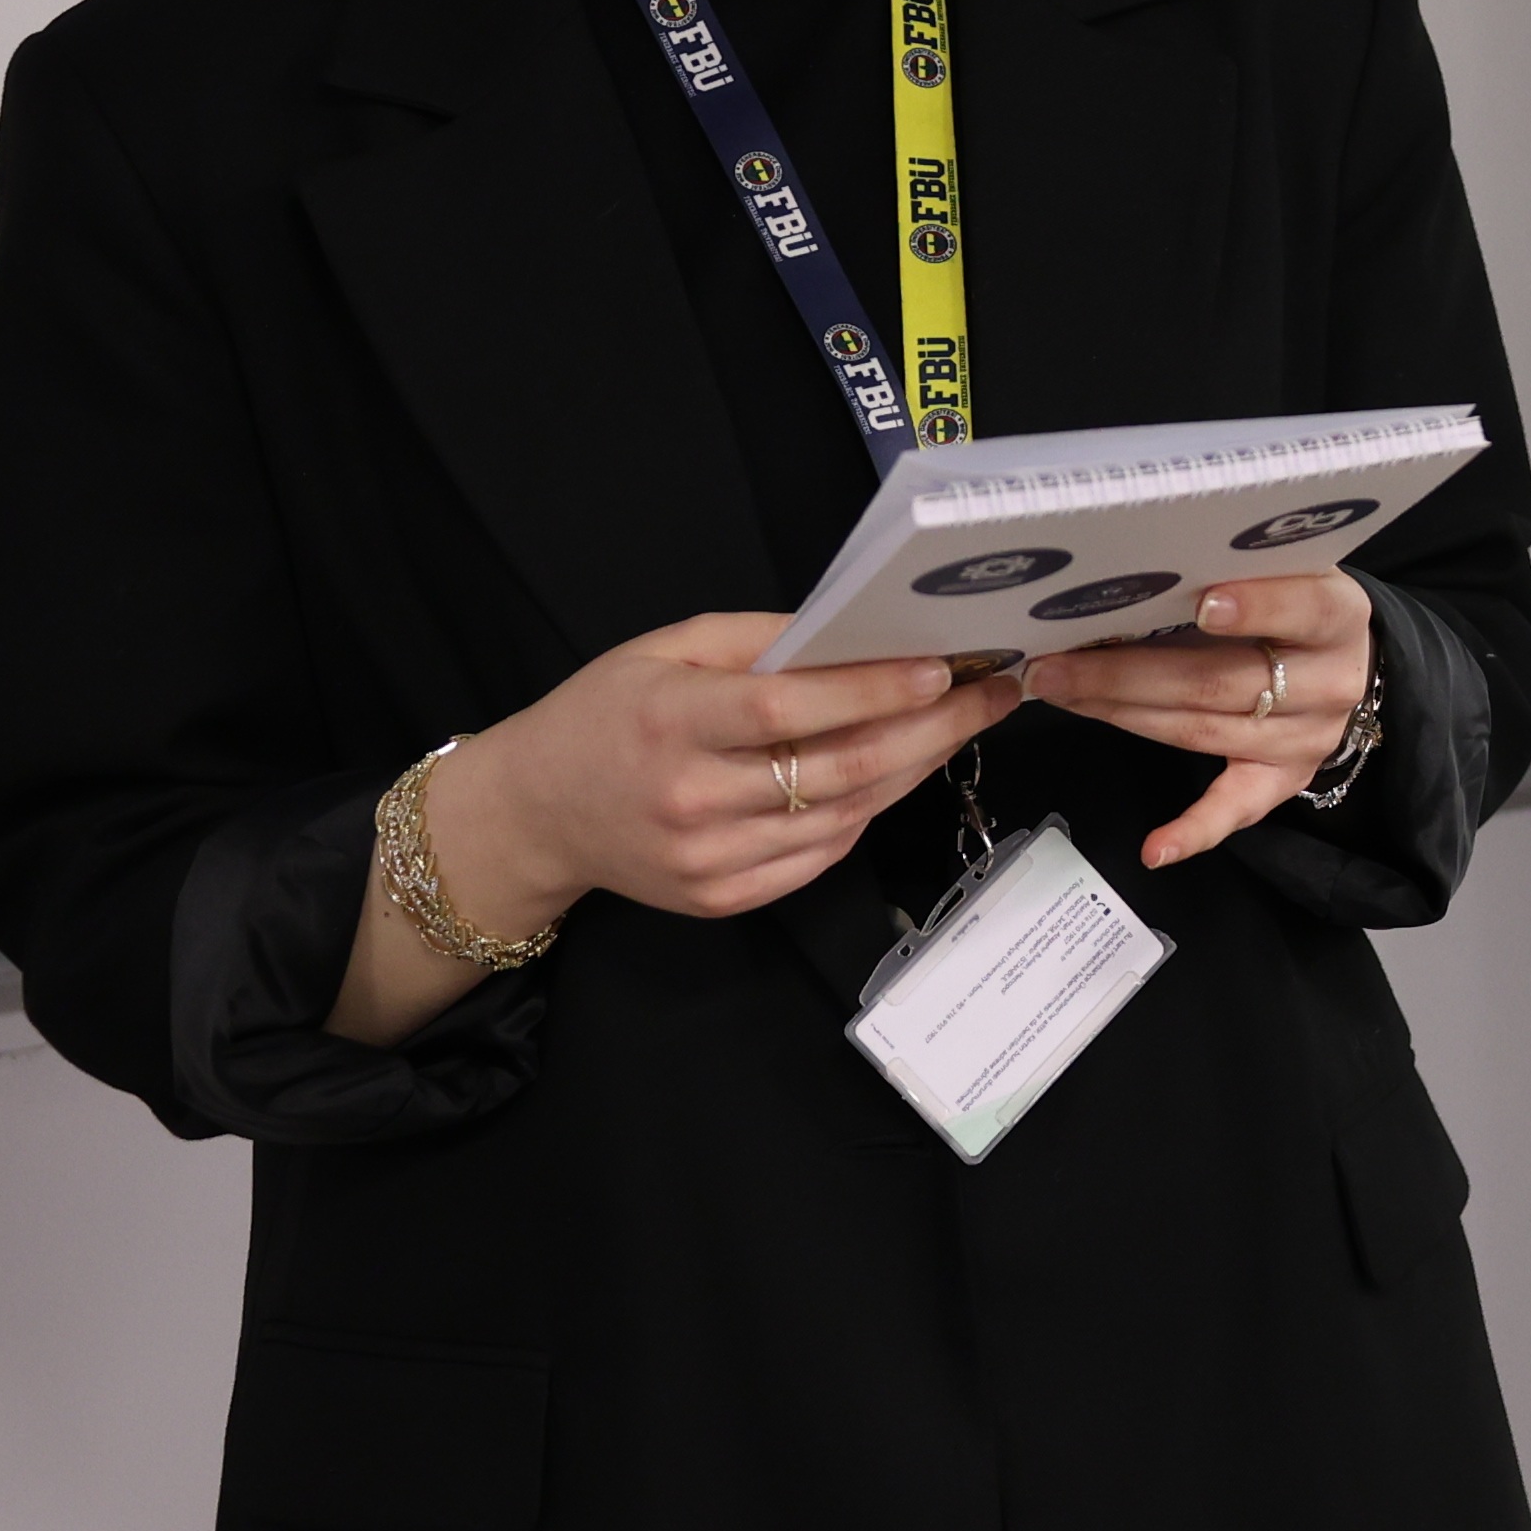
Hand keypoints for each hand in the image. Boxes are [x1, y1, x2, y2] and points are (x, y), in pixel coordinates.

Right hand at [330, 617, 1008, 1043]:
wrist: (536, 814)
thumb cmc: (606, 714)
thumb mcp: (667, 649)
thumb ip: (761, 640)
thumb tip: (858, 632)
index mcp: (672, 722)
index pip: (789, 709)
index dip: (873, 691)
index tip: (943, 669)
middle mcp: (691, 799)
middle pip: (838, 769)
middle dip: (932, 729)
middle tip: (994, 695)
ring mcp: (707, 859)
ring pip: (843, 816)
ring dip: (914, 769)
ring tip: (962, 726)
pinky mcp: (720, 898)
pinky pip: (820, 856)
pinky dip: (867, 813)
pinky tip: (897, 773)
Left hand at [1015, 567, 1371, 873]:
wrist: (1349, 663)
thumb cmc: (1297, 606)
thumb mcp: (1290, 572)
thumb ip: (1239, 572)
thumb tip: (1137, 576)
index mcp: (1338, 617)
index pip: (1304, 609)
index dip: (1257, 607)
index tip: (1203, 604)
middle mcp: (1329, 682)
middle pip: (1221, 681)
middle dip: (1128, 673)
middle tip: (1057, 663)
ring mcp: (1305, 738)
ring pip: (1203, 731)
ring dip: (1124, 716)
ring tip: (1062, 698)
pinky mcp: (1284, 779)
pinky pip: (1236, 809)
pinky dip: (1193, 831)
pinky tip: (1155, 848)